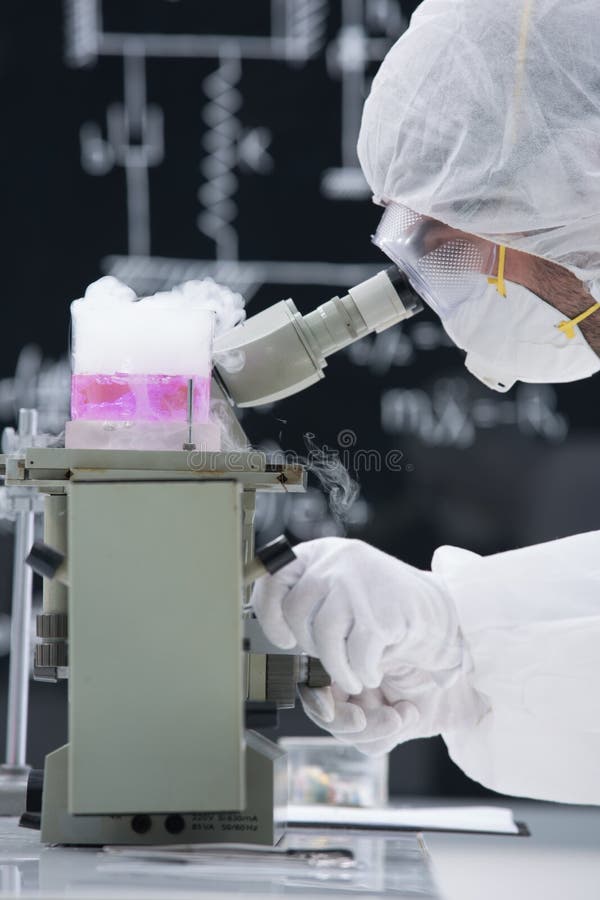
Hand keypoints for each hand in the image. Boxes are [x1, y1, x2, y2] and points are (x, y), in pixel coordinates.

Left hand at [252, 538, 487, 753]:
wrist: (442, 610)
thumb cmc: (385, 605)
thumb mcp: (341, 588)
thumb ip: (309, 597)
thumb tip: (273, 627)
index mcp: (321, 551)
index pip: (273, 577)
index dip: (270, 613)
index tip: (283, 637)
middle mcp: (337, 559)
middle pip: (295, 611)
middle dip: (309, 644)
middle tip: (330, 657)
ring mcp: (357, 583)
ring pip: (321, 635)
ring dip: (336, 666)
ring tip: (352, 675)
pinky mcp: (379, 614)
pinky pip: (354, 654)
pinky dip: (362, 671)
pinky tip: (372, 672)